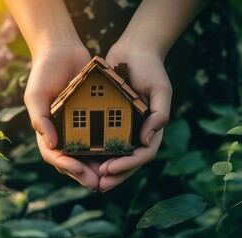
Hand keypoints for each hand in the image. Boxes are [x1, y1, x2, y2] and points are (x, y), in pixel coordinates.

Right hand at [24, 45, 100, 189]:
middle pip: (72, 159)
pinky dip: (107, 145)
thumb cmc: (44, 72)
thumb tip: (51, 144)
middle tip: (99, 183)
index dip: (66, 165)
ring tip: (110, 175)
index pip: (54, 155)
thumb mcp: (35, 95)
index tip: (80, 171)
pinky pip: (100, 134)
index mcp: (47, 130)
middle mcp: (63, 131)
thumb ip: (40, 118)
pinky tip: (119, 152)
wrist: (62, 50)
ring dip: (97, 165)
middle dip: (84, 173)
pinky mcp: (93, 115)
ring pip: (87, 152)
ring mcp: (78, 124)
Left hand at [98, 43, 171, 191]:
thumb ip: (160, 113)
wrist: (134, 50)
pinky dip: (94, 148)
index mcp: (151, 128)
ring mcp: (123, 125)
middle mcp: (137, 130)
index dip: (128, 165)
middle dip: (115, 174)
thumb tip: (147, 141)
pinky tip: (80, 154)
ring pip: (114, 153)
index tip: (110, 170)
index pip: (143, 154)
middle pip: (128, 160)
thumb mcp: (160, 89)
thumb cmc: (151, 68)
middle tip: (98, 184)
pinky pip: (102, 137)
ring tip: (87, 176)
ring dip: (103, 167)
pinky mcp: (108, 117)